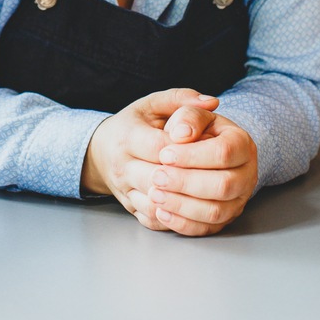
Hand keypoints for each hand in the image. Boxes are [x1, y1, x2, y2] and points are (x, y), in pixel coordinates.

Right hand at [80, 88, 219, 224]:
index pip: (158, 146)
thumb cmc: (133, 124)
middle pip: (156, 178)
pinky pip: (153, 219)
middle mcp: (122, 165)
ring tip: (210, 194)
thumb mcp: (152, 104)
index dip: (186, 150)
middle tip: (217, 175)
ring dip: (183, 203)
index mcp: (127, 136)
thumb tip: (212, 102)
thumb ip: (182, 99)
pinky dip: (175, 219)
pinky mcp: (130, 207)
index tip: (210, 146)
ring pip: (155, 204)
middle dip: (188, 179)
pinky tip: (195, 210)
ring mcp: (124, 190)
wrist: (102, 150)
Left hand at [133, 113, 257, 236]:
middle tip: (156, 176)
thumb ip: (188, 116)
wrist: (203, 149)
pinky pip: (206, 228)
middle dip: (185, 182)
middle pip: (223, 185)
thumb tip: (180, 133)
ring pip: (215, 211)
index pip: (223, 152)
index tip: (164, 154)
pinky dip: (182, 223)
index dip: (192, 155)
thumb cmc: (196, 130)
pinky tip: (161, 211)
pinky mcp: (225, 219)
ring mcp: (238, 200)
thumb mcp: (193, 114)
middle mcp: (247, 174)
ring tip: (154, 194)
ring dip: (182, 205)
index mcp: (242, 143)